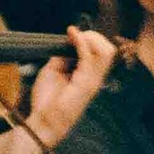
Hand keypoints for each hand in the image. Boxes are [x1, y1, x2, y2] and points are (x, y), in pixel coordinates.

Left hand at [24, 26, 116, 150]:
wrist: (44, 121)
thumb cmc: (47, 100)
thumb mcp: (53, 70)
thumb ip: (62, 56)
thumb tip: (67, 42)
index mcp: (90, 76)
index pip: (102, 52)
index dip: (89, 39)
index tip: (72, 33)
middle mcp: (96, 78)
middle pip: (108, 49)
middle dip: (94, 36)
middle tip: (76, 35)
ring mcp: (93, 81)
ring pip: (106, 51)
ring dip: (90, 38)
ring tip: (75, 35)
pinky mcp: (86, 84)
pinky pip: (90, 57)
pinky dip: (81, 42)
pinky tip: (72, 35)